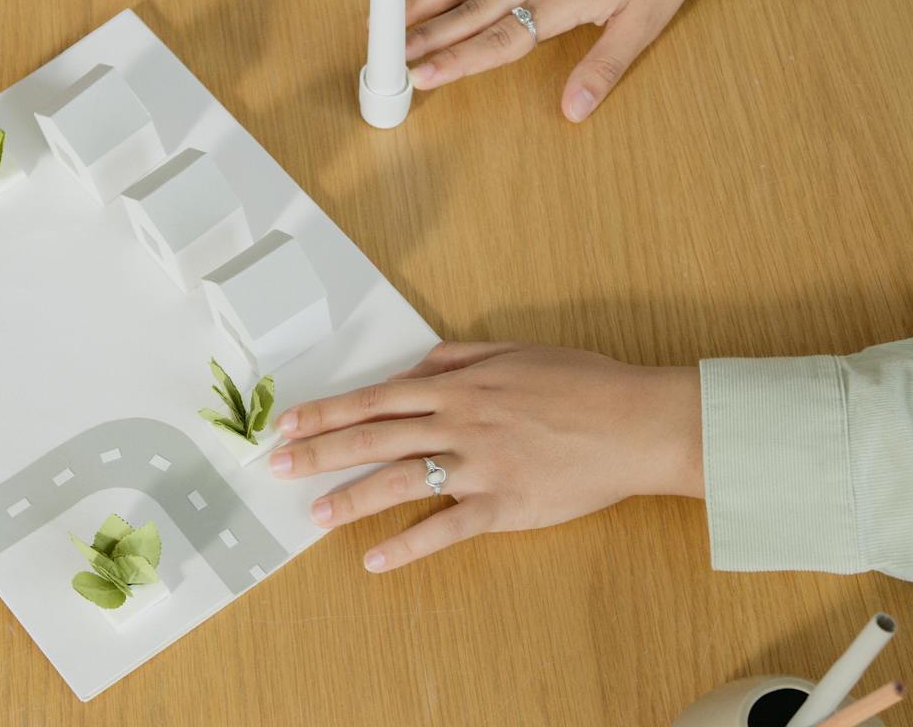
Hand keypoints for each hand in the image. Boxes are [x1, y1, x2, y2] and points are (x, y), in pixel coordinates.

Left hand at [269, 342, 703, 572]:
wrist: (635, 422)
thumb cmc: (582, 383)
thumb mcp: (515, 352)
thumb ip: (460, 357)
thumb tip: (417, 366)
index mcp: (460, 386)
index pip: (377, 398)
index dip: (329, 412)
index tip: (290, 424)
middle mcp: (460, 423)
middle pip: (374, 437)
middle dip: (320, 452)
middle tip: (277, 468)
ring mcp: (480, 466)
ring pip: (400, 480)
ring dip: (351, 499)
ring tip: (314, 515)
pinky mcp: (504, 505)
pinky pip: (445, 528)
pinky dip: (406, 546)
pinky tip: (374, 559)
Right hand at [405, 0, 695, 121]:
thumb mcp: (644, 22)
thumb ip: (603, 68)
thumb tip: (575, 110)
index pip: (495, 39)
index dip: (455, 61)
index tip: (422, 76)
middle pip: (465, 11)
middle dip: (421, 36)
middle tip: (384, 56)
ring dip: (419, 0)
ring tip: (385, 22)